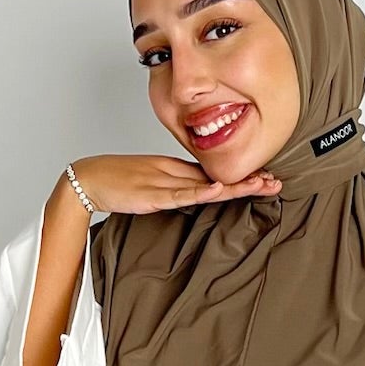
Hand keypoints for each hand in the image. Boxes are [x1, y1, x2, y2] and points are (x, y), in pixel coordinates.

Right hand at [69, 153, 281, 215]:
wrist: (89, 178)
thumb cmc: (118, 181)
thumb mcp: (154, 185)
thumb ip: (176, 190)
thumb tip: (201, 194)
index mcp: (176, 171)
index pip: (215, 174)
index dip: (240, 178)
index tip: (265, 180)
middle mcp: (176, 173)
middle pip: (217, 178)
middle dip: (248, 181)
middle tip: (275, 182)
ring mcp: (165, 182)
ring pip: (206, 185)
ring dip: (234, 186)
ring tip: (260, 185)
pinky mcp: (152, 193)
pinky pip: (179, 194)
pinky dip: (199, 192)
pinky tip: (217, 190)